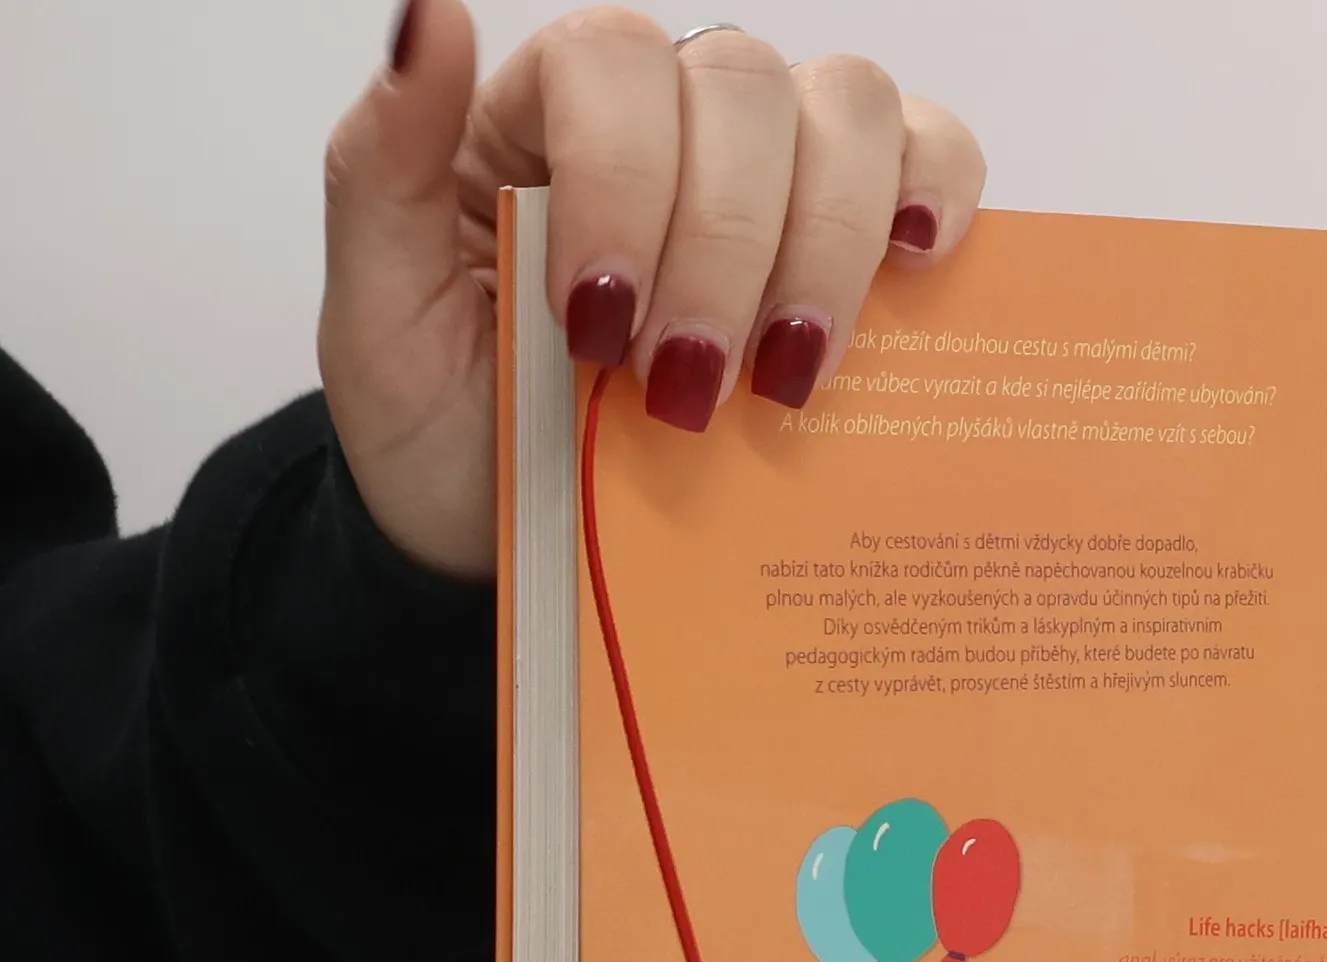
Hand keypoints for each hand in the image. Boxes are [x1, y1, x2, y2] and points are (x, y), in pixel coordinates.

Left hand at [319, 3, 985, 576]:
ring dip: (830, 243)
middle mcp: (669, 118)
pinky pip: (928, 157)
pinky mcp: (850, 238)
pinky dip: (937, 192)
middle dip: (727, 249)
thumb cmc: (447, 426)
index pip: (615, 65)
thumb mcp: (375, 319)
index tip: (601, 331)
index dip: (628, 186)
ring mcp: (770, 170)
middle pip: (744, 88)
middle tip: (689, 388)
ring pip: (848, 109)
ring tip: (788, 371)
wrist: (511, 532)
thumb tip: (432, 17)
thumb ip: (379, 167)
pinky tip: (915, 265)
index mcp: (545, 114)